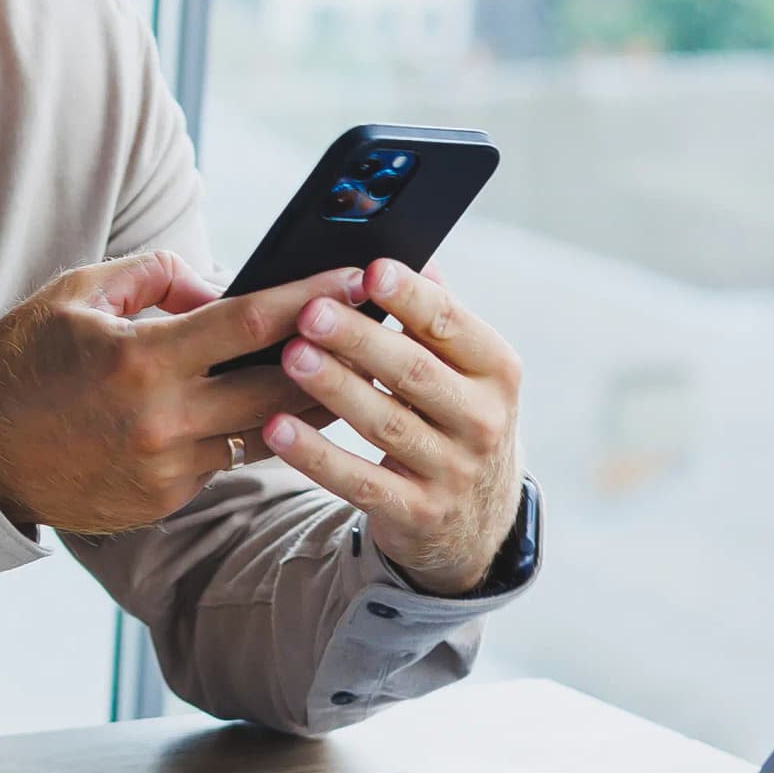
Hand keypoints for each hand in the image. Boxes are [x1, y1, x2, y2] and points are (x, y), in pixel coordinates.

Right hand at [0, 251, 352, 536]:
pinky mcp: (163, 502)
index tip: (358, 279)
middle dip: (333, 361)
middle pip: (281, 392)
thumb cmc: (22, 362)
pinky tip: (256, 411)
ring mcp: (166, 470)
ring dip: (299, 405)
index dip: (312, 299)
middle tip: (373, 333)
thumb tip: (218, 286)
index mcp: (143, 360)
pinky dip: (239, 434)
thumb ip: (154, 277)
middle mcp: (163, 422)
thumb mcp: (77, 294)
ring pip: (260, 435)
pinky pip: (222, 461)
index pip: (252, 323)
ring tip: (338, 373)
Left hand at [261, 258, 524, 594]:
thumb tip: (410, 252)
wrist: (478, 521)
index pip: (452, 325)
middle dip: (362, 339)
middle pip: (415, 372)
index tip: (370, 270)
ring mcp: (452, 471)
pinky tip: (277, 427)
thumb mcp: (467, 370)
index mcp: (496, 370)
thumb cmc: (456, 418)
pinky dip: (317, 455)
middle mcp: (483, 420)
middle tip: (311, 311)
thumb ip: (438, 316)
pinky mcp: (417, 513)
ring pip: (387, 425)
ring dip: (336, 389)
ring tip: (290, 356)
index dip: (412, 297)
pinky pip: (359, 481)